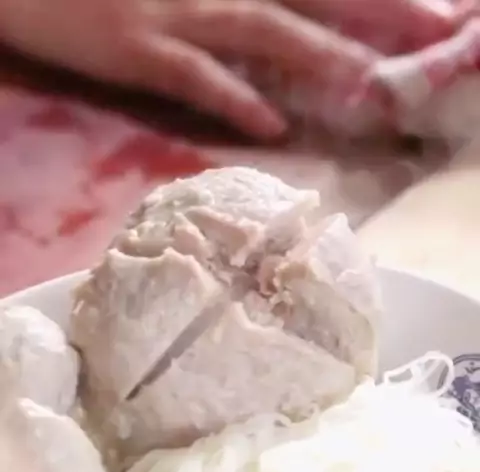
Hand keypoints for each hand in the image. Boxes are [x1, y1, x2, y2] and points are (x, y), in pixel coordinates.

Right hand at [0, 0, 467, 138]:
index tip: (431, 0)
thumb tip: (284, 22)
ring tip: (372, 80)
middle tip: (439, 25)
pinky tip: (272, 123)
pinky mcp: (140, 48)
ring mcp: (176, 12)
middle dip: (379, 5)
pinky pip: (196, 77)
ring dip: (321, 52)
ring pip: (263, 28)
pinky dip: (235, 97)